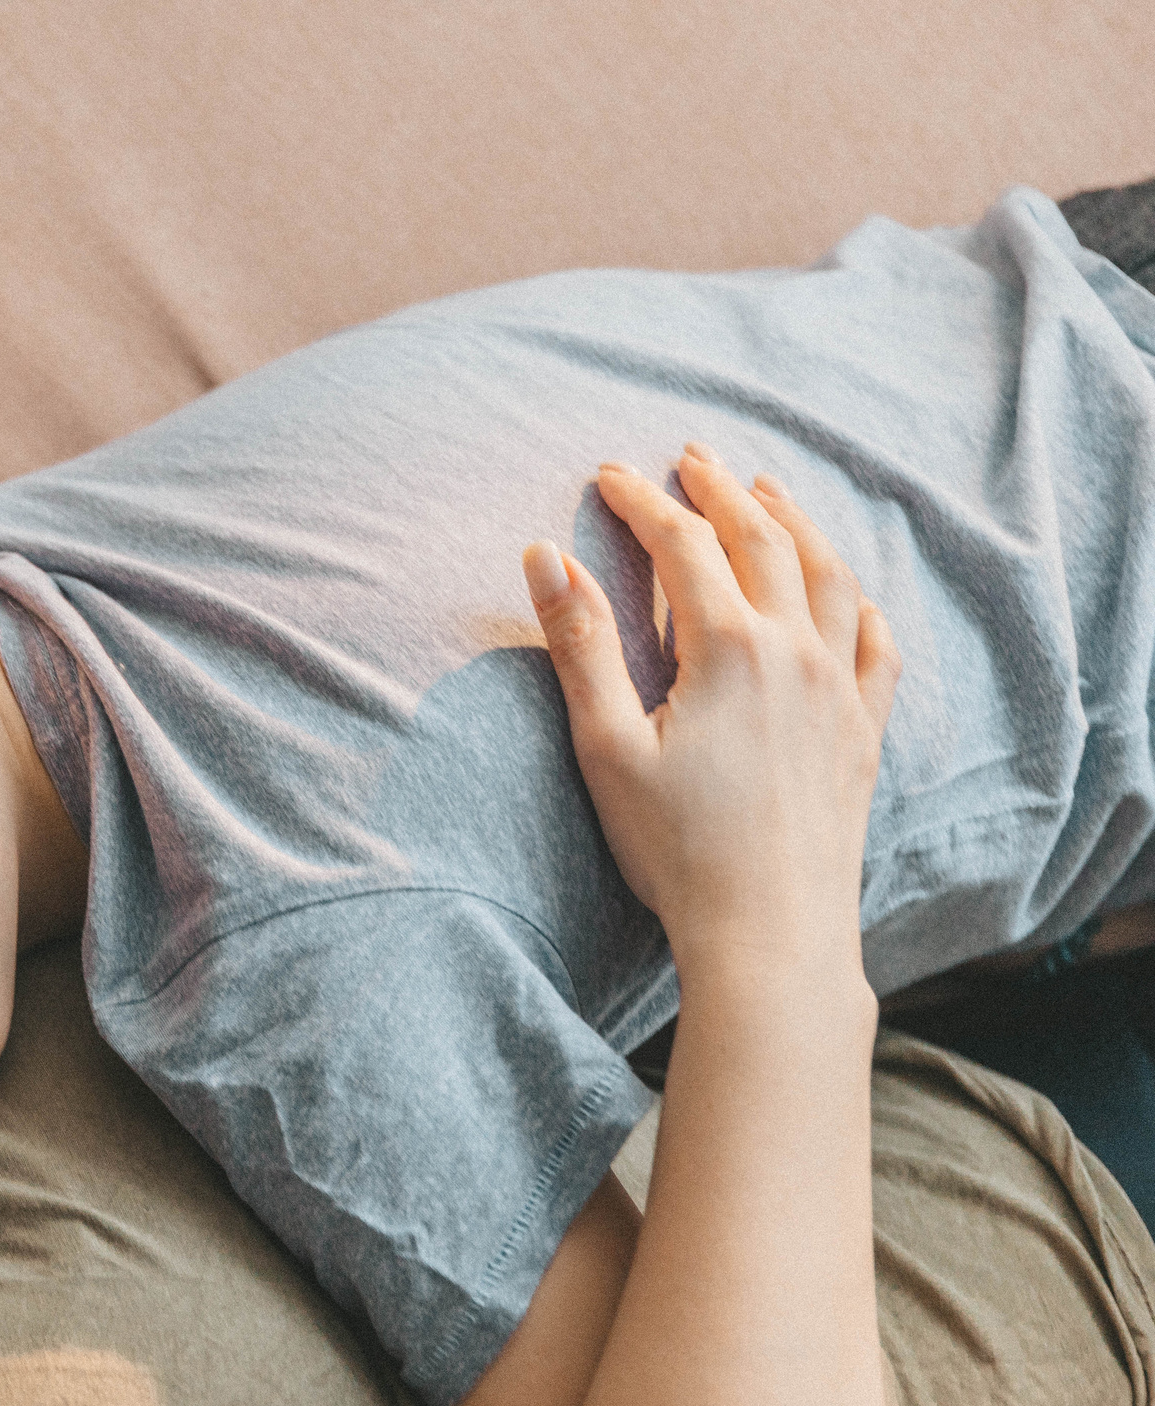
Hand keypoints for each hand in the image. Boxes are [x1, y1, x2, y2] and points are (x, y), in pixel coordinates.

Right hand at [522, 445, 900, 965]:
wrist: (771, 930)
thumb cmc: (677, 848)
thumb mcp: (607, 746)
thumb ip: (580, 644)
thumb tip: (545, 556)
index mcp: (728, 649)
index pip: (683, 546)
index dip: (643, 503)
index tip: (610, 475)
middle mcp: (796, 652)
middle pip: (763, 541)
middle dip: (721, 491)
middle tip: (692, 458)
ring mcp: (840, 689)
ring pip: (828, 576)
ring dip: (795, 523)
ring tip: (768, 492)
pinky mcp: (862, 730)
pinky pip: (877, 645)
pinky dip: (859, 602)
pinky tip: (847, 593)